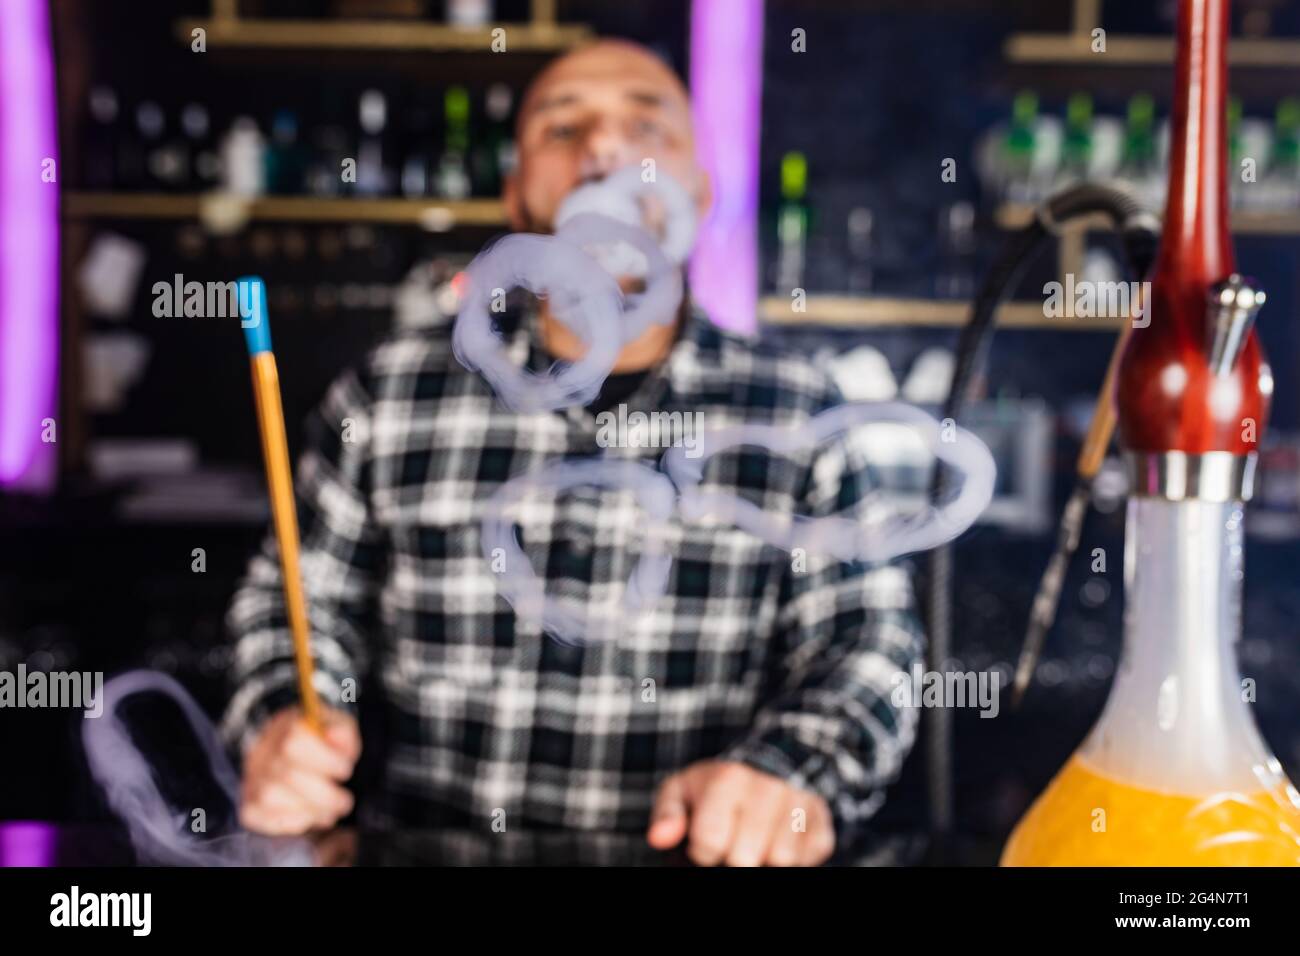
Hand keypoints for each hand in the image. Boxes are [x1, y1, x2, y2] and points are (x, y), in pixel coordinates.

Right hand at [239, 706, 359, 835]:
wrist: (289, 754)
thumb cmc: (319, 742)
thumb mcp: (337, 729)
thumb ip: (342, 732)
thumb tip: (336, 736)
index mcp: (284, 727)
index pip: (294, 742)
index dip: (324, 760)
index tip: (345, 769)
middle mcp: (262, 752)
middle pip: (287, 775)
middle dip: (323, 795)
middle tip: (343, 802)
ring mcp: (252, 779)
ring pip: (271, 797)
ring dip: (308, 809)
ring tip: (328, 811)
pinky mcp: (250, 804)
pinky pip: (261, 817)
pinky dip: (290, 822)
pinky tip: (310, 817)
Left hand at [646, 760, 834, 865]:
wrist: (775, 762)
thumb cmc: (719, 786)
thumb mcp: (684, 790)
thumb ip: (667, 814)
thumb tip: (658, 839)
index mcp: (729, 779)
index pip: (710, 842)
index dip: (704, 850)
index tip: (707, 838)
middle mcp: (768, 787)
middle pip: (744, 857)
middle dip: (733, 857)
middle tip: (732, 843)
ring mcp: (800, 803)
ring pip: (780, 861)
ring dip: (763, 859)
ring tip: (755, 843)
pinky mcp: (822, 821)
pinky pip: (807, 860)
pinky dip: (792, 860)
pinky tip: (778, 842)